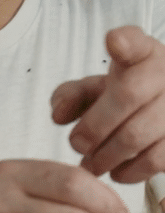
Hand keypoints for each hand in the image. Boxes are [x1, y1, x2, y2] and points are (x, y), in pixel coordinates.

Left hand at [51, 26, 164, 182]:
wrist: (164, 106)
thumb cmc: (126, 94)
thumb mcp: (97, 87)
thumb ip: (72, 95)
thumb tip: (57, 115)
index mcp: (141, 53)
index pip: (134, 40)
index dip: (125, 41)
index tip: (114, 42)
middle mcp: (163, 73)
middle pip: (128, 95)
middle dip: (95, 125)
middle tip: (76, 143)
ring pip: (138, 133)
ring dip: (107, 155)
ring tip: (90, 163)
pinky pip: (155, 159)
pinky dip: (130, 171)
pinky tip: (116, 171)